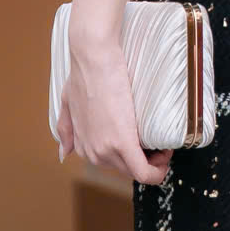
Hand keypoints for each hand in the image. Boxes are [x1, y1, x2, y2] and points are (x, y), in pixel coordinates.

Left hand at [56, 25, 173, 185]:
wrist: (94, 58)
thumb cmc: (84, 73)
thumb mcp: (68, 104)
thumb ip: (65, 129)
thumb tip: (63, 154)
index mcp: (83, 146)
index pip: (114, 165)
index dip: (133, 156)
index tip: (145, 140)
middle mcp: (93, 153)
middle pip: (128, 170)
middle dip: (148, 160)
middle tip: (158, 139)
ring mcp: (106, 149)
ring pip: (138, 172)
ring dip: (156, 162)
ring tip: (163, 142)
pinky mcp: (122, 142)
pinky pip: (144, 172)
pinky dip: (158, 170)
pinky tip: (165, 152)